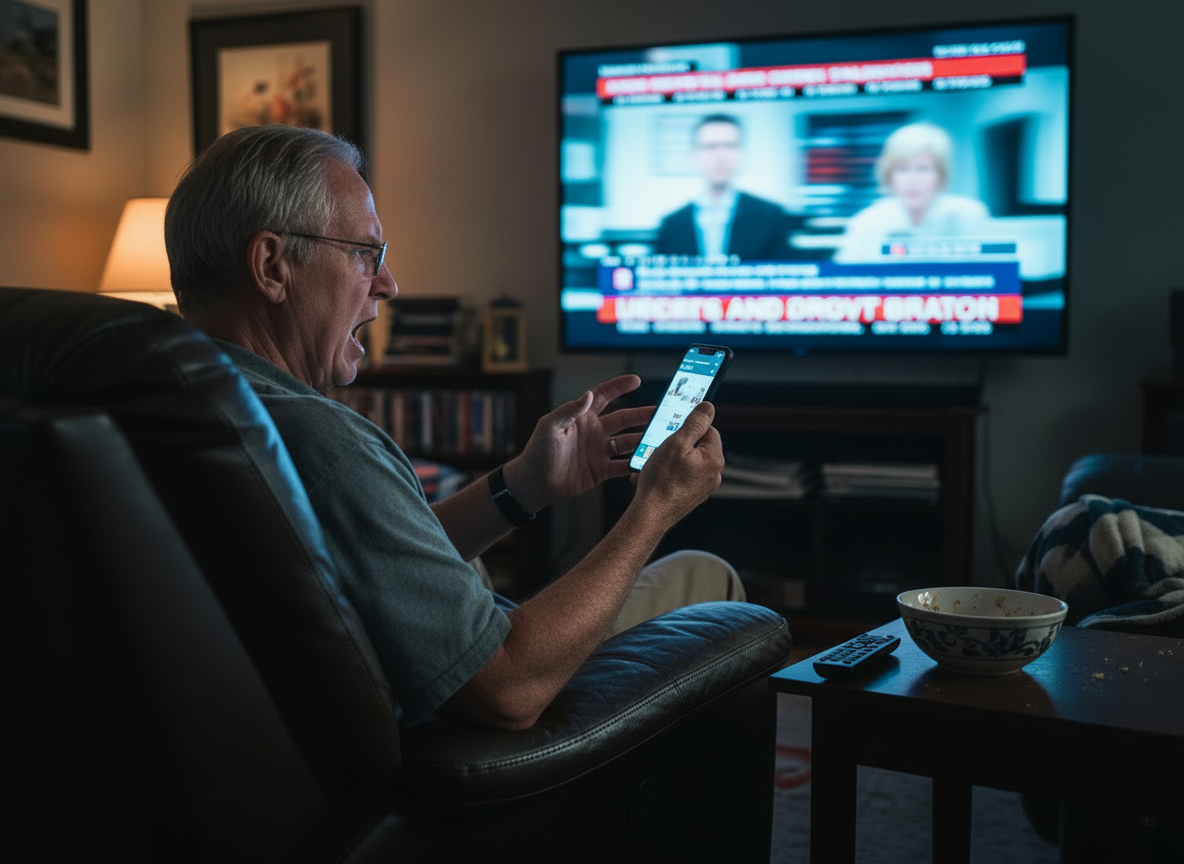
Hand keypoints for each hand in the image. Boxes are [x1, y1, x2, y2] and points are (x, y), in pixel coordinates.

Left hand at [502, 374, 655, 512]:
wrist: (534, 483)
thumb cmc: (537, 451)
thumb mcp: (550, 426)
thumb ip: (570, 410)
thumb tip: (589, 394)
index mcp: (582, 417)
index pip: (604, 396)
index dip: (619, 387)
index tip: (636, 380)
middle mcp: (594, 432)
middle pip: (623, 419)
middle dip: (642, 414)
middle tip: (662, 412)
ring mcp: (598, 451)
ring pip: (627, 441)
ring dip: (643, 438)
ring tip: (661, 436)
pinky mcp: (601, 470)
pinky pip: (623, 465)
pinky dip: (636, 464)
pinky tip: (648, 461)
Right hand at [631, 401, 722, 526]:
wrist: (650, 515)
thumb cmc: (661, 480)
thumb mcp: (676, 443)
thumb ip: (694, 423)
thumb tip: (708, 407)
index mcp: (714, 459)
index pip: (709, 430)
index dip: (689, 428)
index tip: (672, 431)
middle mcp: (713, 474)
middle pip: (698, 447)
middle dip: (677, 445)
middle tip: (660, 449)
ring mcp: (703, 488)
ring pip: (687, 462)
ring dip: (670, 460)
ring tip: (653, 465)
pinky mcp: (691, 497)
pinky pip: (681, 477)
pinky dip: (668, 474)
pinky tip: (653, 477)